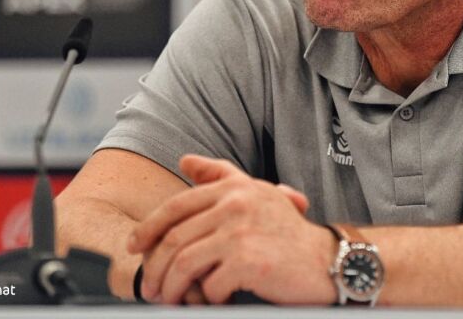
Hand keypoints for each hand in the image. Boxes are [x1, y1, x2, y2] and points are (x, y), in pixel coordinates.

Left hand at [127, 154, 337, 304]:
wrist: (328, 259)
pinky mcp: (249, 261)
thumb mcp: (256, 193)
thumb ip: (220, 175)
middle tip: (150, 287)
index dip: (149, 228)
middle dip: (156, 267)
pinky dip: (208, 298)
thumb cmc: (288, 232)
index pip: (177, 205)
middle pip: (175, 238)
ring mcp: (241, 232)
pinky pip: (212, 286)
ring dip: (172, 288)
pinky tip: (213, 301)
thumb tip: (185, 161)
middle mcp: (236, 204)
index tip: (134, 247)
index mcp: (234, 187)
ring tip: (170, 299)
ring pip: (185, 263)